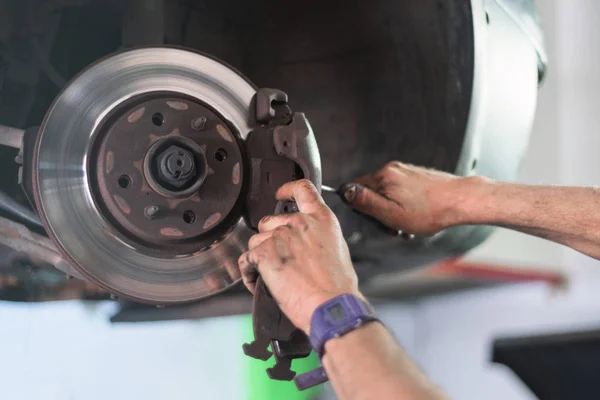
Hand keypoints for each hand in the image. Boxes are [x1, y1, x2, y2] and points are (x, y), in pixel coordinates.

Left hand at [238, 179, 360, 333]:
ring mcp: (280, 236)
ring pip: (255, 241)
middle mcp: (300, 223)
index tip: (280, 194)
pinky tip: (259, 284)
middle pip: (270, 221)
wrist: (331, 306)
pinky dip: (249, 274)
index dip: (287, 189)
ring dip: (259, 258)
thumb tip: (310, 245)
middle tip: (279, 261)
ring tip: (271, 278)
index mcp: (322, 219)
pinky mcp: (265, 253)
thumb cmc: (338, 288)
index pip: (302, 189)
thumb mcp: (338, 250)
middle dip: (269, 239)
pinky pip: (246, 260)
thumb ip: (320, 238)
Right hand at [345, 162, 481, 235]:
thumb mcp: (391, 214)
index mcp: (384, 175)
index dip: (363, 208)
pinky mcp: (417, 175)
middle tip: (395, 225)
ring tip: (409, 223)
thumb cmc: (430, 211)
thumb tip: (344, 191)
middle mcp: (393, 168)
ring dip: (394, 210)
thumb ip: (366, 202)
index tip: (377, 218)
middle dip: (380, 210)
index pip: (356, 189)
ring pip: (388, 192)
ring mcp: (406, 170)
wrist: (462, 200)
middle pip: (372, 191)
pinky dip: (405, 204)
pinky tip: (417, 214)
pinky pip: (401, 190)